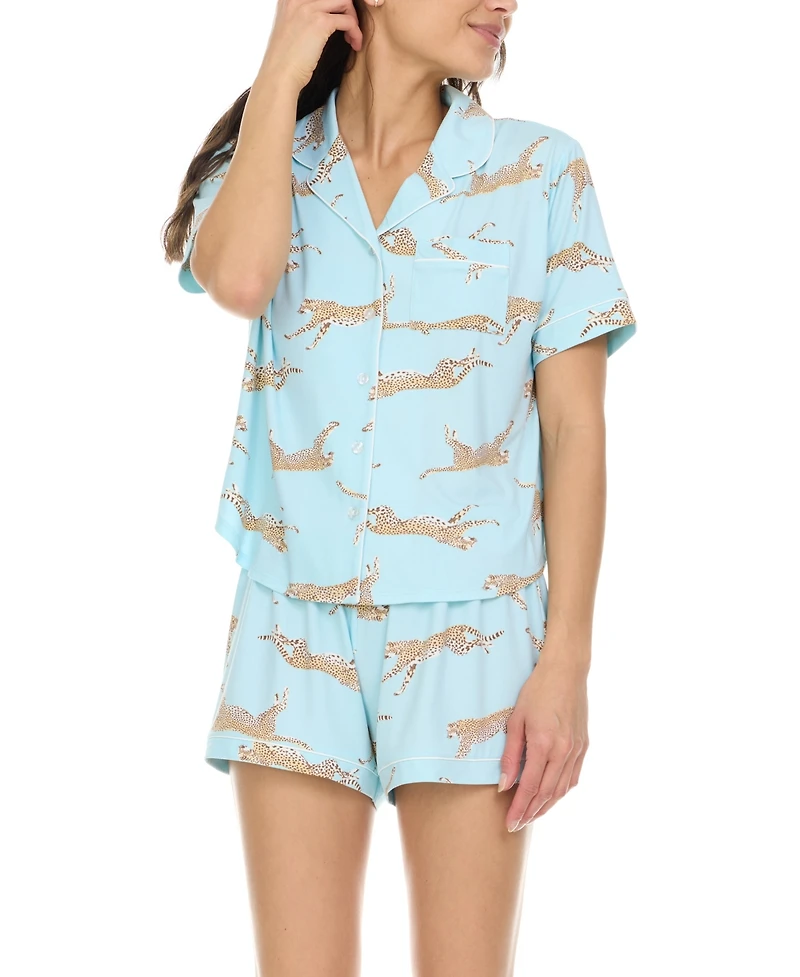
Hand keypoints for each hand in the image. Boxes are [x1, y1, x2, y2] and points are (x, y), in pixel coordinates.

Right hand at [263, 0, 363, 90]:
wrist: (279, 77)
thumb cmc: (285, 62)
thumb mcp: (290, 29)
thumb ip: (303, 17)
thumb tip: (323, 17)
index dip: (334, 5)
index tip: (338, 18)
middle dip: (346, 9)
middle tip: (348, 27)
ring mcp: (308, 8)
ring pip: (344, 1)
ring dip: (353, 18)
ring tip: (351, 36)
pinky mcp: (320, 23)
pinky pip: (348, 20)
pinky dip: (356, 32)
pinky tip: (354, 44)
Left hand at [499, 654, 588, 829]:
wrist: (566, 671)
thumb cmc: (536, 691)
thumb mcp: (516, 720)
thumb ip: (511, 755)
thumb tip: (505, 785)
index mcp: (544, 744)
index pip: (530, 787)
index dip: (519, 808)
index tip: (509, 823)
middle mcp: (564, 751)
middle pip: (547, 793)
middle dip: (531, 813)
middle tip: (517, 826)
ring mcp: (577, 750)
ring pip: (562, 789)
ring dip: (547, 806)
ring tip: (531, 816)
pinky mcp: (583, 746)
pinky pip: (573, 777)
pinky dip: (561, 792)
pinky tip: (551, 797)